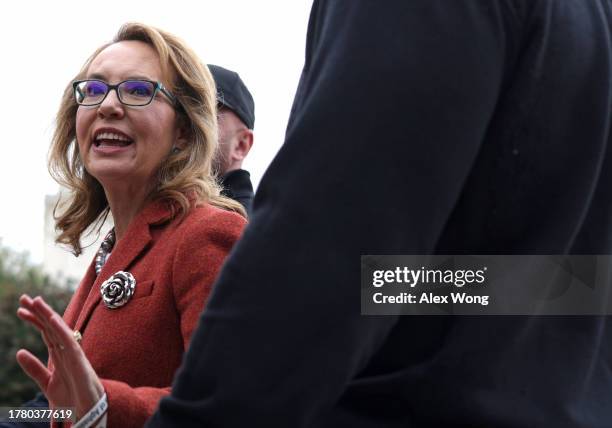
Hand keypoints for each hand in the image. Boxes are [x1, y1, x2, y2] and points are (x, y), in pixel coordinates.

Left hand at [16, 294, 104, 418]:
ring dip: (47, 314)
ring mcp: (73, 353)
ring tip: (35, 301)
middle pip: (51, 327)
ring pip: (59, 330)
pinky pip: (68, 341)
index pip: (45, 332)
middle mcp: (66, 350)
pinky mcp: (78, 359)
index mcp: (59, 355)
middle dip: (39, 311)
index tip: (21, 310)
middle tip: (24, 297)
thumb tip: (19, 352)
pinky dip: (59, 329)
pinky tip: (50, 318)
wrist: (87, 412)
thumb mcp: (46, 382)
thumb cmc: (72, 398)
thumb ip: (34, 368)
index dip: (34, 320)